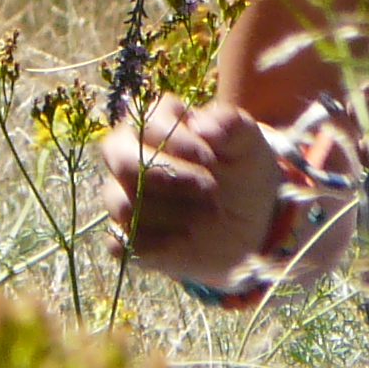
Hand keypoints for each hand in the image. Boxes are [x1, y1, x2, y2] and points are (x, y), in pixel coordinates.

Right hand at [97, 96, 281, 286]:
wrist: (247, 218)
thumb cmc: (240, 168)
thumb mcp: (247, 142)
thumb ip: (230, 124)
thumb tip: (202, 126)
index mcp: (156, 122)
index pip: (146, 123)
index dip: (178, 143)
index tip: (212, 160)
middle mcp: (130, 154)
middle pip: (122, 161)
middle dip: (169, 180)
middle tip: (211, 193)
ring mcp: (125, 196)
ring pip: (120, 203)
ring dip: (167, 215)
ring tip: (204, 219)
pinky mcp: (129, 235)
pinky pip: (121, 243)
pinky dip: (151, 246)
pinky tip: (183, 241)